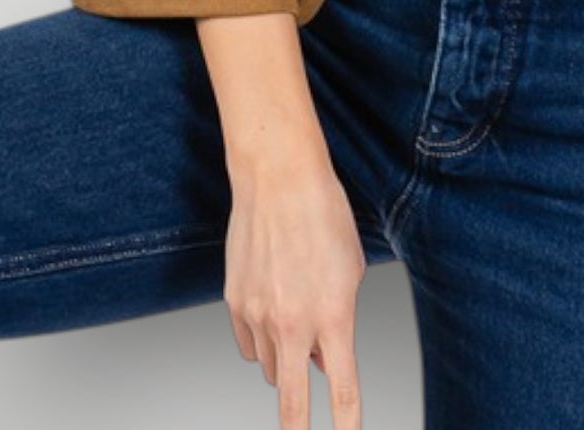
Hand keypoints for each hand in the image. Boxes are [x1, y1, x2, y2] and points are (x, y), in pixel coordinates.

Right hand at [222, 152, 367, 428]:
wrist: (279, 179)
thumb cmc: (324, 216)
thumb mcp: (351, 269)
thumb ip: (341, 320)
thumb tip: (324, 363)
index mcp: (332, 315)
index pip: (342, 388)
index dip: (347, 423)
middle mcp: (292, 323)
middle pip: (290, 401)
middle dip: (297, 428)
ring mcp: (257, 316)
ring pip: (268, 366)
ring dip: (284, 358)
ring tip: (297, 316)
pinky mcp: (233, 304)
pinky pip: (246, 344)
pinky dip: (260, 340)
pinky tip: (272, 308)